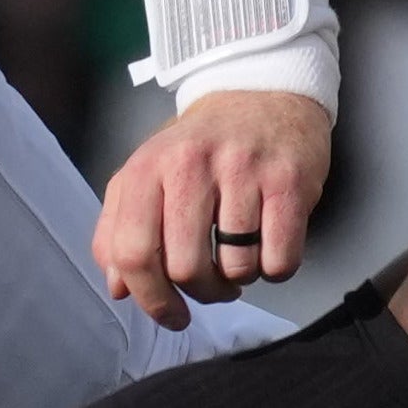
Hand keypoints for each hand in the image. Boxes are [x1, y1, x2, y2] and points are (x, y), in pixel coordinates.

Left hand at [89, 87, 332, 321]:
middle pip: (187, 269)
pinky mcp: (288, 181)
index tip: (170, 315)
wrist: (262, 93)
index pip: (133, 252)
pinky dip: (275, 268)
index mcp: (147, 168)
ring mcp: (242, 171)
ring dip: (240, 278)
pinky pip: (280, 259)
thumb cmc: (201, 146)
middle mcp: (190, 166)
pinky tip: (268, 245)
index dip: (150, 298)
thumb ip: (119, 229)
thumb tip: (119, 288)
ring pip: (236, 269)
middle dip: (202, 292)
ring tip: (240, 253)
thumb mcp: (147, 174)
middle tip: (212, 283)